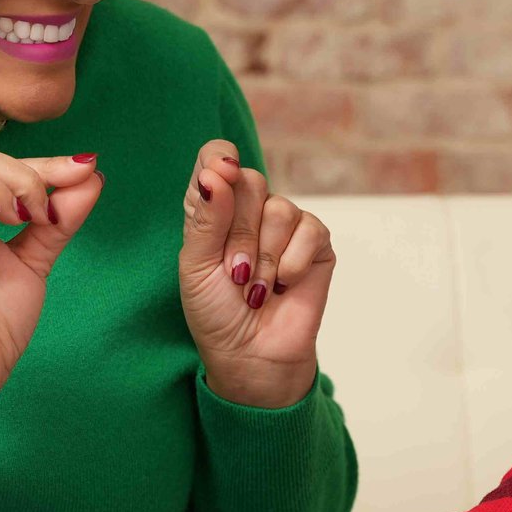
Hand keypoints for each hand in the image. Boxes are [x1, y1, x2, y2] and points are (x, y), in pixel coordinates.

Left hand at [178, 140, 333, 408]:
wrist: (250, 354)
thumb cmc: (215, 312)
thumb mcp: (196, 265)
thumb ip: (207, 217)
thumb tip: (218, 170)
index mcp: (213, 207)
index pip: (216, 157)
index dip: (220, 161)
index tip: (220, 176)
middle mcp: (249, 209)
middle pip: (249, 181)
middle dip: (239, 234)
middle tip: (234, 273)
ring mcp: (285, 224)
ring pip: (279, 209)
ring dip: (264, 257)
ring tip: (255, 288)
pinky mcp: (316, 243)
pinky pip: (309, 230)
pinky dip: (292, 263)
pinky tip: (284, 285)